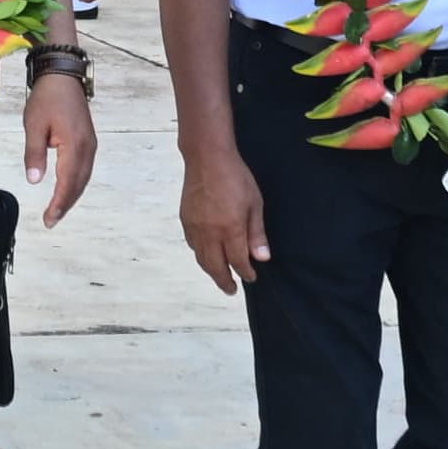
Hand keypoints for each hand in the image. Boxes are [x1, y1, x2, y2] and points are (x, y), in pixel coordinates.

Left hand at [23, 73, 95, 225]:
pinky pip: (84, 167)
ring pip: (83, 177)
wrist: (62, 74)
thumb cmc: (47, 97)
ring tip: (58, 209)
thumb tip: (35, 180)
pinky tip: (67, 187)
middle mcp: (87, 147)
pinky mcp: (88, 139)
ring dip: (72, 195)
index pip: (67, 183)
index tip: (48, 219)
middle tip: (51, 220)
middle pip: (79, 184)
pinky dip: (76, 182)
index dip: (58, 204)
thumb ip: (34, 154)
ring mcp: (90, 143)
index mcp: (75, 145)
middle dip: (65, 204)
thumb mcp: (34, 125)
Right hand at [178, 144, 266, 291]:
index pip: (237, 261)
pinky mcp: (186, 220)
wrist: (207, 158)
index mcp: (230, 229)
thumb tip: (262, 258)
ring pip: (201, 258)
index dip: (245, 273)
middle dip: (224, 281)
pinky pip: (192, 245)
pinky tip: (206, 254)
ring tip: (219, 276)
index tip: (251, 277)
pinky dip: (200, 255)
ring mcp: (195, 227)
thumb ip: (256, 234)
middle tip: (231, 290)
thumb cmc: (235, 177)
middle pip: (215, 266)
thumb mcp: (254, 204)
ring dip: (211, 270)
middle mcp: (210, 233)